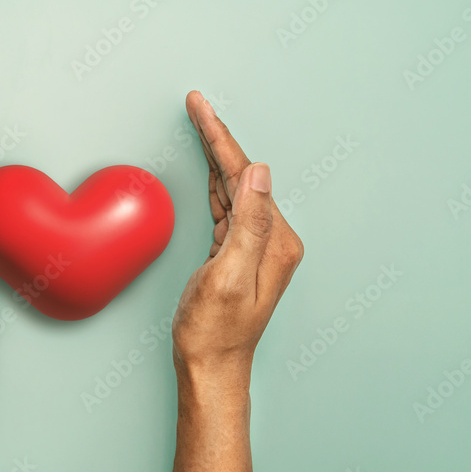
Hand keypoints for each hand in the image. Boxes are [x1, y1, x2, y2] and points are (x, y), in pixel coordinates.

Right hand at [171, 91, 303, 377]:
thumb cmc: (214, 332)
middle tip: (196, 103)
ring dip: (215, 154)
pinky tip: (208, 167)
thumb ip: (247, 224)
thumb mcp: (226, 277)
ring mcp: (257, 246)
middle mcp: (272, 239)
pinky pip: (227, 206)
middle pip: (241, 175)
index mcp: (274, 241)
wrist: (210, 368)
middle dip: (216, 137)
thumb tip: (259, 172)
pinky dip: (214, 181)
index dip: (220, 138)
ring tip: (200, 122)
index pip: (245, 175)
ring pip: (233, 187)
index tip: (200, 106)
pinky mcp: (238, 253)